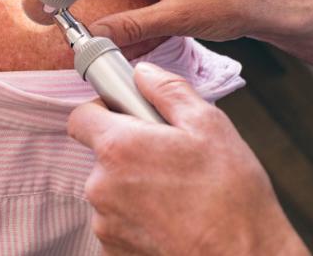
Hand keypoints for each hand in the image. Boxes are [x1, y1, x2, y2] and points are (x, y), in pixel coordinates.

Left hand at [67, 63, 308, 255]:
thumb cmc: (230, 195)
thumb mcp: (208, 124)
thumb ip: (167, 91)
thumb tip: (143, 74)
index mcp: (119, 148)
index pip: (81, 117)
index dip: (105, 110)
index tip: (128, 114)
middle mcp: (102, 186)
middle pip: (101, 154)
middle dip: (130, 150)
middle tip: (170, 155)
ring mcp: (106, 223)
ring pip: (112, 188)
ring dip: (135, 185)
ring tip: (178, 191)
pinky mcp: (115, 251)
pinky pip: (119, 219)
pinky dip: (139, 215)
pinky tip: (173, 216)